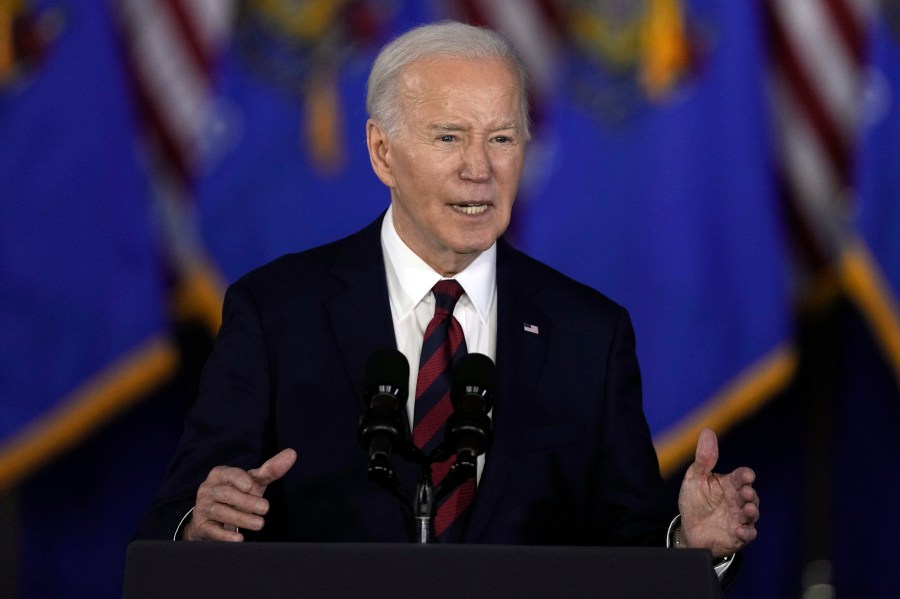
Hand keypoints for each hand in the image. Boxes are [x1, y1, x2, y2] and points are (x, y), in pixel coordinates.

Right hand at [183, 448, 296, 540]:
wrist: (211, 516)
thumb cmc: (236, 493)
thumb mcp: (253, 482)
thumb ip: (271, 470)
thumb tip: (292, 453)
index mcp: (220, 474)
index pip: (229, 474)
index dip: (240, 479)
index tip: (252, 487)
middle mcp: (208, 489)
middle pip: (226, 494)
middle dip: (246, 502)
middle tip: (265, 509)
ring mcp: (203, 508)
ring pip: (220, 512)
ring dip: (241, 518)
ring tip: (259, 524)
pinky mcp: (201, 526)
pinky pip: (212, 530)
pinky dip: (225, 536)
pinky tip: (239, 538)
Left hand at [677, 429, 758, 557]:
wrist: (689, 529)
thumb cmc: (695, 501)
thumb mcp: (695, 478)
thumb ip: (704, 458)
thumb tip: (707, 432)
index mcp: (729, 484)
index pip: (741, 477)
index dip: (745, 475)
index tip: (747, 475)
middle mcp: (738, 501)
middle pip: (749, 495)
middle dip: (749, 493)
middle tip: (745, 491)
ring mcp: (739, 518)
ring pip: (752, 514)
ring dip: (751, 512)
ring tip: (748, 509)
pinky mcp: (737, 536)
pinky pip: (747, 535)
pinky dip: (746, 533)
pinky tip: (740, 530)